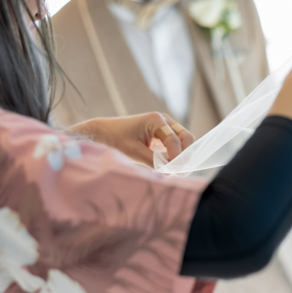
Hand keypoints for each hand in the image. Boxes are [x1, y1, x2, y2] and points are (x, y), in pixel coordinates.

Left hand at [69, 113, 195, 165]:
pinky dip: (176, 156)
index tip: (176, 171)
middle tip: (181, 172)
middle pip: (186, 137)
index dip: (177, 156)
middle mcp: (165, 121)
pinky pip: (176, 145)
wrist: (104, 133)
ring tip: (177, 171)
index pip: (175, 139)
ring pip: (184, 141)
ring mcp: (165, 127)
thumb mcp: (134, 152)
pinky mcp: (163, 135)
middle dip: (186, 154)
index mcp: (157, 120)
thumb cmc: (116, 139)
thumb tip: (171, 172)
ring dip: (183, 155)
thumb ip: (154, 162)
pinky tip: (171, 167)